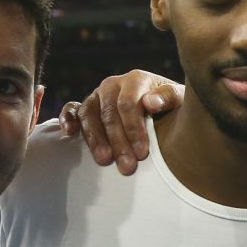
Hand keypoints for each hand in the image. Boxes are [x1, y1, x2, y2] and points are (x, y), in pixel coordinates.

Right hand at [58, 71, 185, 174]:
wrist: (165, 106)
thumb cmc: (173, 106)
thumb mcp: (179, 99)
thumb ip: (168, 97)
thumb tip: (151, 103)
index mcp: (135, 80)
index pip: (128, 104)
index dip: (134, 129)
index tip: (142, 153)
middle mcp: (113, 85)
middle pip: (109, 113)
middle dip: (118, 141)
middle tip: (127, 166)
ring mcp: (98, 95)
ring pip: (89, 113)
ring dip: (95, 138)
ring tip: (104, 159)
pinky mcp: (87, 106)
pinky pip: (72, 109)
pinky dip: (67, 118)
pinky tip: (69, 133)